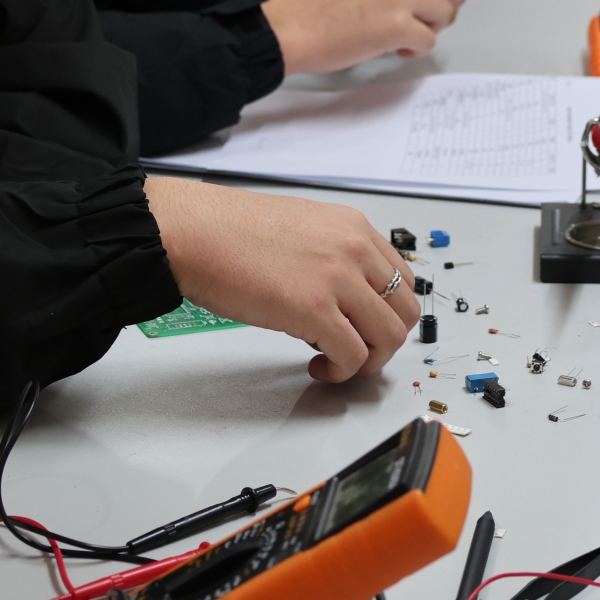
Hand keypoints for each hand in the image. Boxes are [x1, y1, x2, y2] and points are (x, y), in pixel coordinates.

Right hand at [146, 178, 419, 382]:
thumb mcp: (301, 228)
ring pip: (389, 338)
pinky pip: (354, 356)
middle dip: (385, 341)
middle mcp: (355, 249)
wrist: (193, 231)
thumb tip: (341, 296)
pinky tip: (318, 367)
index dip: (387, 311)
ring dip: (368, 361)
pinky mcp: (316, 310)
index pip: (402, 278)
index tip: (368, 326)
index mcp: (353, 227)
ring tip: (336, 363)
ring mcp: (339, 279)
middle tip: (357, 351)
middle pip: (405, 311)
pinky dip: (342, 372)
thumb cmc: (228, 231)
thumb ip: (331, 255)